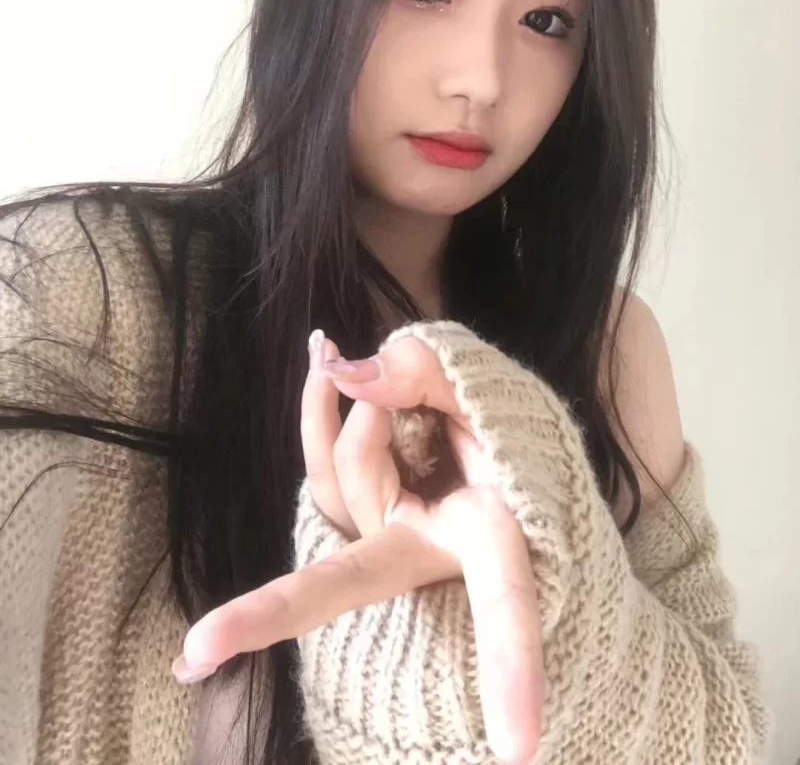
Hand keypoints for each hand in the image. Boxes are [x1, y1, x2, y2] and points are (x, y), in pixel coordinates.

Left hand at [173, 330, 542, 764]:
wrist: (500, 447)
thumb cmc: (508, 429)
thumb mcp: (490, 392)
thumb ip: (429, 373)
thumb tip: (346, 373)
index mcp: (488, 536)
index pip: (504, 599)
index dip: (513, 666)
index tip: (518, 751)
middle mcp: (426, 552)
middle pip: (352, 553)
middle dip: (272, 611)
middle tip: (194, 650)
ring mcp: (385, 541)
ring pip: (339, 468)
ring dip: (337, 407)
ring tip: (346, 351)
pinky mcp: (359, 520)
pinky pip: (321, 464)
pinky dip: (317, 412)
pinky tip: (319, 358)